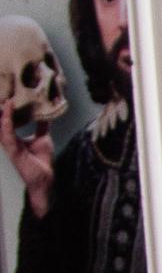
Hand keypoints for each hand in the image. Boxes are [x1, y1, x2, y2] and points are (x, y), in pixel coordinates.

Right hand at [0, 96, 54, 215]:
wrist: (45, 178)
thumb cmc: (41, 161)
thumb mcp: (43, 138)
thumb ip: (41, 126)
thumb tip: (44, 113)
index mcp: (14, 136)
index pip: (6, 119)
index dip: (5, 108)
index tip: (7, 94)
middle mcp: (9, 139)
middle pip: (0, 121)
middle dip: (0, 109)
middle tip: (1, 94)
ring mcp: (9, 145)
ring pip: (1, 125)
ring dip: (1, 113)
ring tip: (3, 100)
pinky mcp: (13, 151)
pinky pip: (7, 135)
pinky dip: (7, 124)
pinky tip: (7, 114)